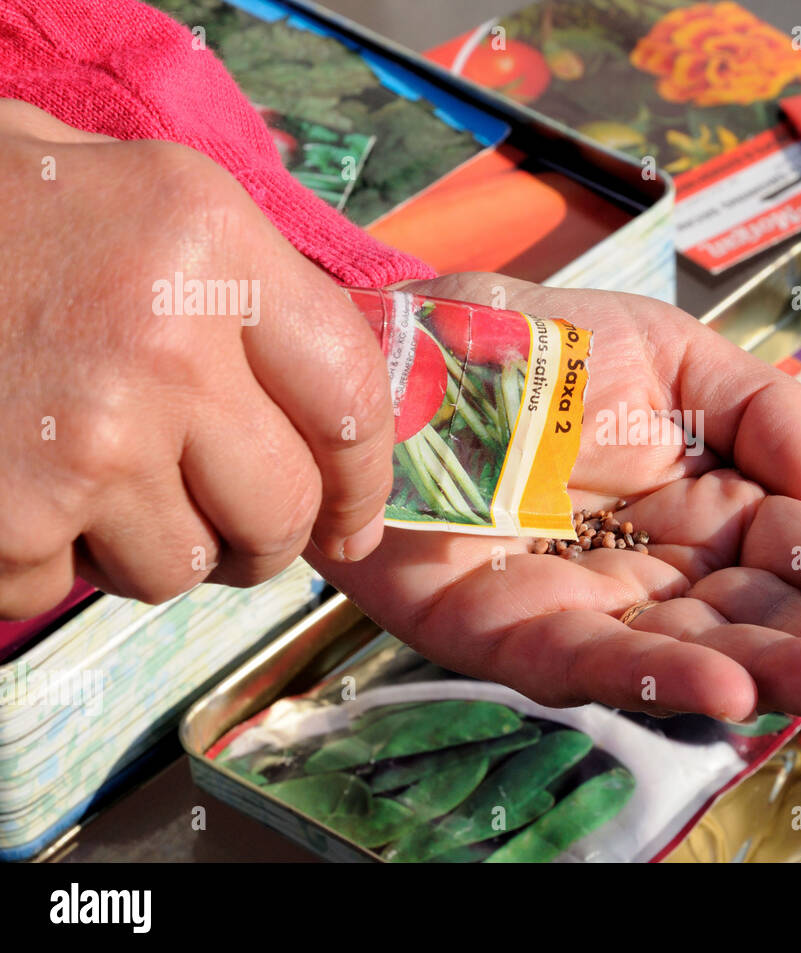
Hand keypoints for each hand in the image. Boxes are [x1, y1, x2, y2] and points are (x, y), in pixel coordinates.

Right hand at [0, 100, 392, 616]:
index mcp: (210, 247)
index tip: (356, 517)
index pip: (350, 394)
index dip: (366, 476)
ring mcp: (84, 443)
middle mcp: (164, 348)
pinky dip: (45, 562)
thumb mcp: (139, 194)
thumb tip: (343, 390)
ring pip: (181, 568)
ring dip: (153, 547)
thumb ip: (253, 286)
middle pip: (281, 510)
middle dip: (267, 536)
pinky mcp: (7, 520)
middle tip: (235, 525)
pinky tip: (18, 486)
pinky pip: (64, 587)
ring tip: (97, 480)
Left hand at [315, 273, 800, 724]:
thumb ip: (763, 410)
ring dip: (778, 674)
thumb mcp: (668, 350)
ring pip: (694, 653)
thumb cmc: (528, 344)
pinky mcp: (502, 634)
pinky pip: (585, 663)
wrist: (394, 348)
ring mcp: (583, 607)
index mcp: (703, 504)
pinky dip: (656, 680)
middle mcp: (657, 569)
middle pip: (765, 616)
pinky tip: (729, 691)